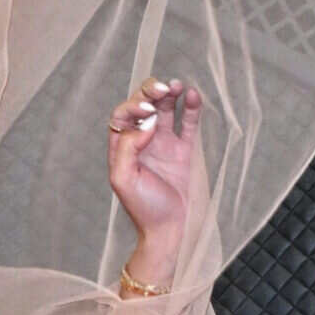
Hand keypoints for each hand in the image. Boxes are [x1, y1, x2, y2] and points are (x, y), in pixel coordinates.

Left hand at [107, 76, 201, 283]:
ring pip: (165, 110)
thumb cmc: (143, 208)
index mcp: (122, 148)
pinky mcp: (184, 151)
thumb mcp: (123, 180)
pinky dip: (190, 108)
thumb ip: (128, 148)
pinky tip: (192, 95)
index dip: (133, 107)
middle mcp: (141, 142)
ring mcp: (164, 144)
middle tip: (162, 89)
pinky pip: (187, 123)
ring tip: (177, 85)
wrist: (170, 229)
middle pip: (143, 107)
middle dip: (150, 93)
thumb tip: (145, 124)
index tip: (147, 112)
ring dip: (169, 94)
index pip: (122, 116)